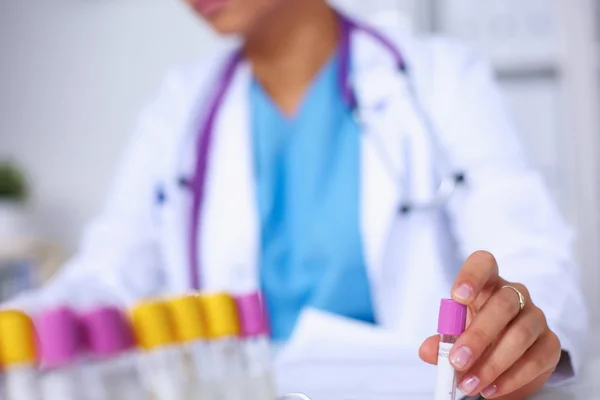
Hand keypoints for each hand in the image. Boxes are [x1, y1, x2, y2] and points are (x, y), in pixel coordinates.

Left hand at [419, 251, 561, 398]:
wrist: (506, 359)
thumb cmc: (475, 336)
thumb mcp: (454, 336)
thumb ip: (441, 342)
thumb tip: (427, 350)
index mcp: (487, 282)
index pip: (483, 264)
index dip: (472, 276)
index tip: (458, 297)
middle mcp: (515, 294)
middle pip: (503, 304)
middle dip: (478, 335)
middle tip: (457, 360)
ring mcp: (535, 317)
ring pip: (520, 334)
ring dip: (492, 364)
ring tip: (469, 383)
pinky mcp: (550, 344)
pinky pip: (535, 360)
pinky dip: (510, 378)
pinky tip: (491, 389)